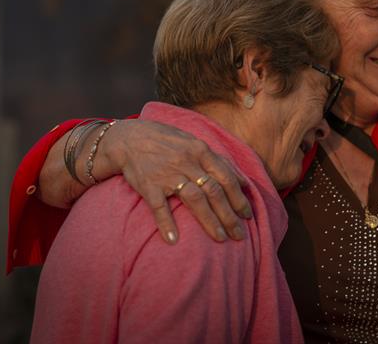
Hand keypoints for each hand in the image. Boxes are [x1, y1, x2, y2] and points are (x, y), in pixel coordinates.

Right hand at [99, 119, 253, 244]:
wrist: (129, 138)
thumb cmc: (166, 141)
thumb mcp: (194, 143)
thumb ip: (218, 161)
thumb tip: (242, 181)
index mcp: (201, 151)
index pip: (226, 178)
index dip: (239, 199)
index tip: (248, 216)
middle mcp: (187, 162)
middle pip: (215, 191)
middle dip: (230, 215)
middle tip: (239, 234)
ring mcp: (168, 174)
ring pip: (195, 199)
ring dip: (209, 221)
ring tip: (220, 238)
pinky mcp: (149, 185)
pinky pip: (159, 206)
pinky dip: (166, 223)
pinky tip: (173, 240)